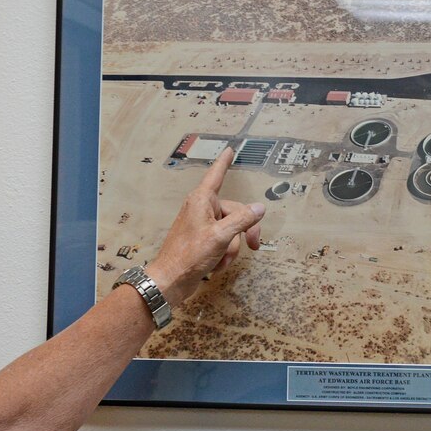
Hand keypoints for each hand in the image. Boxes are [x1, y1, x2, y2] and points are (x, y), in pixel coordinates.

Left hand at [146, 147, 264, 307]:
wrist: (171, 280)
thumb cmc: (189, 255)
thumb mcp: (220, 236)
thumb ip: (242, 220)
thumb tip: (259, 208)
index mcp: (202, 200)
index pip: (216, 175)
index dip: (224, 163)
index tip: (229, 150)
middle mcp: (201, 209)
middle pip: (235, 212)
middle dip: (243, 232)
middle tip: (253, 246)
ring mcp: (202, 225)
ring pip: (231, 231)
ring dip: (231, 248)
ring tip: (220, 260)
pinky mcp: (202, 240)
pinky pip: (223, 242)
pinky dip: (223, 254)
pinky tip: (215, 265)